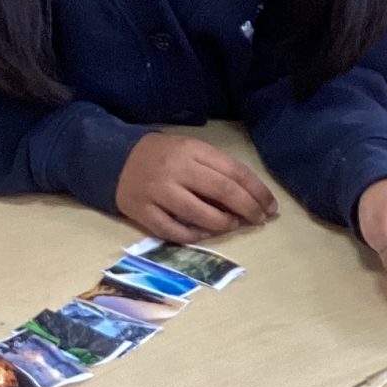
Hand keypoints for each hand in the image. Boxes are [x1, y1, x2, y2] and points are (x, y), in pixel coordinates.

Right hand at [116, 133, 277, 242]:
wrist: (115, 159)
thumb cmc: (163, 157)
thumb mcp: (190, 151)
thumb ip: (216, 170)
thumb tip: (250, 199)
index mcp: (192, 150)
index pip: (234, 172)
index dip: (257, 192)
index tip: (271, 207)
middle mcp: (176, 169)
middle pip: (222, 191)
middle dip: (248, 209)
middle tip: (260, 220)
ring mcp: (157, 192)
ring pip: (199, 214)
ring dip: (224, 224)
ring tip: (232, 225)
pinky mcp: (142, 212)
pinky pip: (174, 231)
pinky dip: (195, 235)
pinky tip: (206, 233)